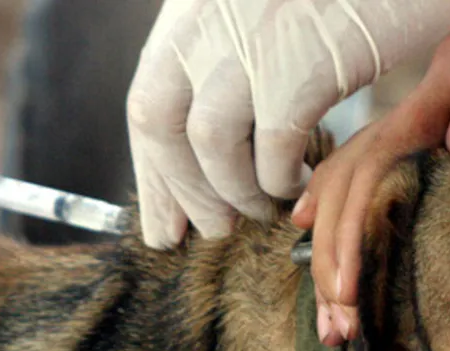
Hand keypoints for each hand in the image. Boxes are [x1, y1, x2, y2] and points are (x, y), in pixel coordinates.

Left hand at [126, 0, 449, 248]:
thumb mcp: (267, 6)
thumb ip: (230, 53)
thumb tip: (209, 137)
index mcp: (194, 7)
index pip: (147, 100)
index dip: (155, 171)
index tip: (164, 221)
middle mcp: (208, 18)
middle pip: (159, 123)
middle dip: (183, 191)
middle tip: (214, 228)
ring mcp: (250, 40)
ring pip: (210, 145)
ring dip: (236, 192)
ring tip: (264, 207)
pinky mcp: (301, 65)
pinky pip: (272, 150)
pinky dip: (282, 181)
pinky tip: (302, 183)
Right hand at [293, 4, 449, 343]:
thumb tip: (448, 137)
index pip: (377, 161)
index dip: (352, 231)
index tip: (347, 293)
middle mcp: (441, 101)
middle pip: (359, 177)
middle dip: (338, 253)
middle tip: (336, 322)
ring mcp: (449, 119)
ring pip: (366, 181)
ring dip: (340, 245)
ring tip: (335, 310)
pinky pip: (395, 180)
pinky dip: (361, 220)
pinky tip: (341, 247)